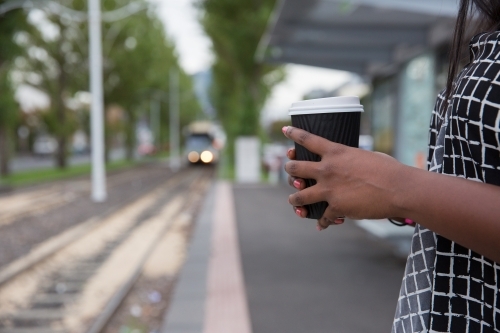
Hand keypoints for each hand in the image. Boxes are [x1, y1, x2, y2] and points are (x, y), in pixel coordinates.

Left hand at [283, 126, 406, 226]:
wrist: (398, 188)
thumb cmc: (388, 169)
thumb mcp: (364, 155)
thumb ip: (349, 158)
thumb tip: (347, 164)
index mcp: (335, 152)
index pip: (307, 139)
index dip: (293, 134)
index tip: (285, 130)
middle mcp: (326, 169)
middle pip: (295, 168)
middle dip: (289, 170)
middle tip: (290, 172)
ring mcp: (329, 189)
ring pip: (299, 196)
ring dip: (294, 199)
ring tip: (293, 201)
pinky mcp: (336, 207)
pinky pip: (322, 217)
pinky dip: (322, 223)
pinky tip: (321, 226)